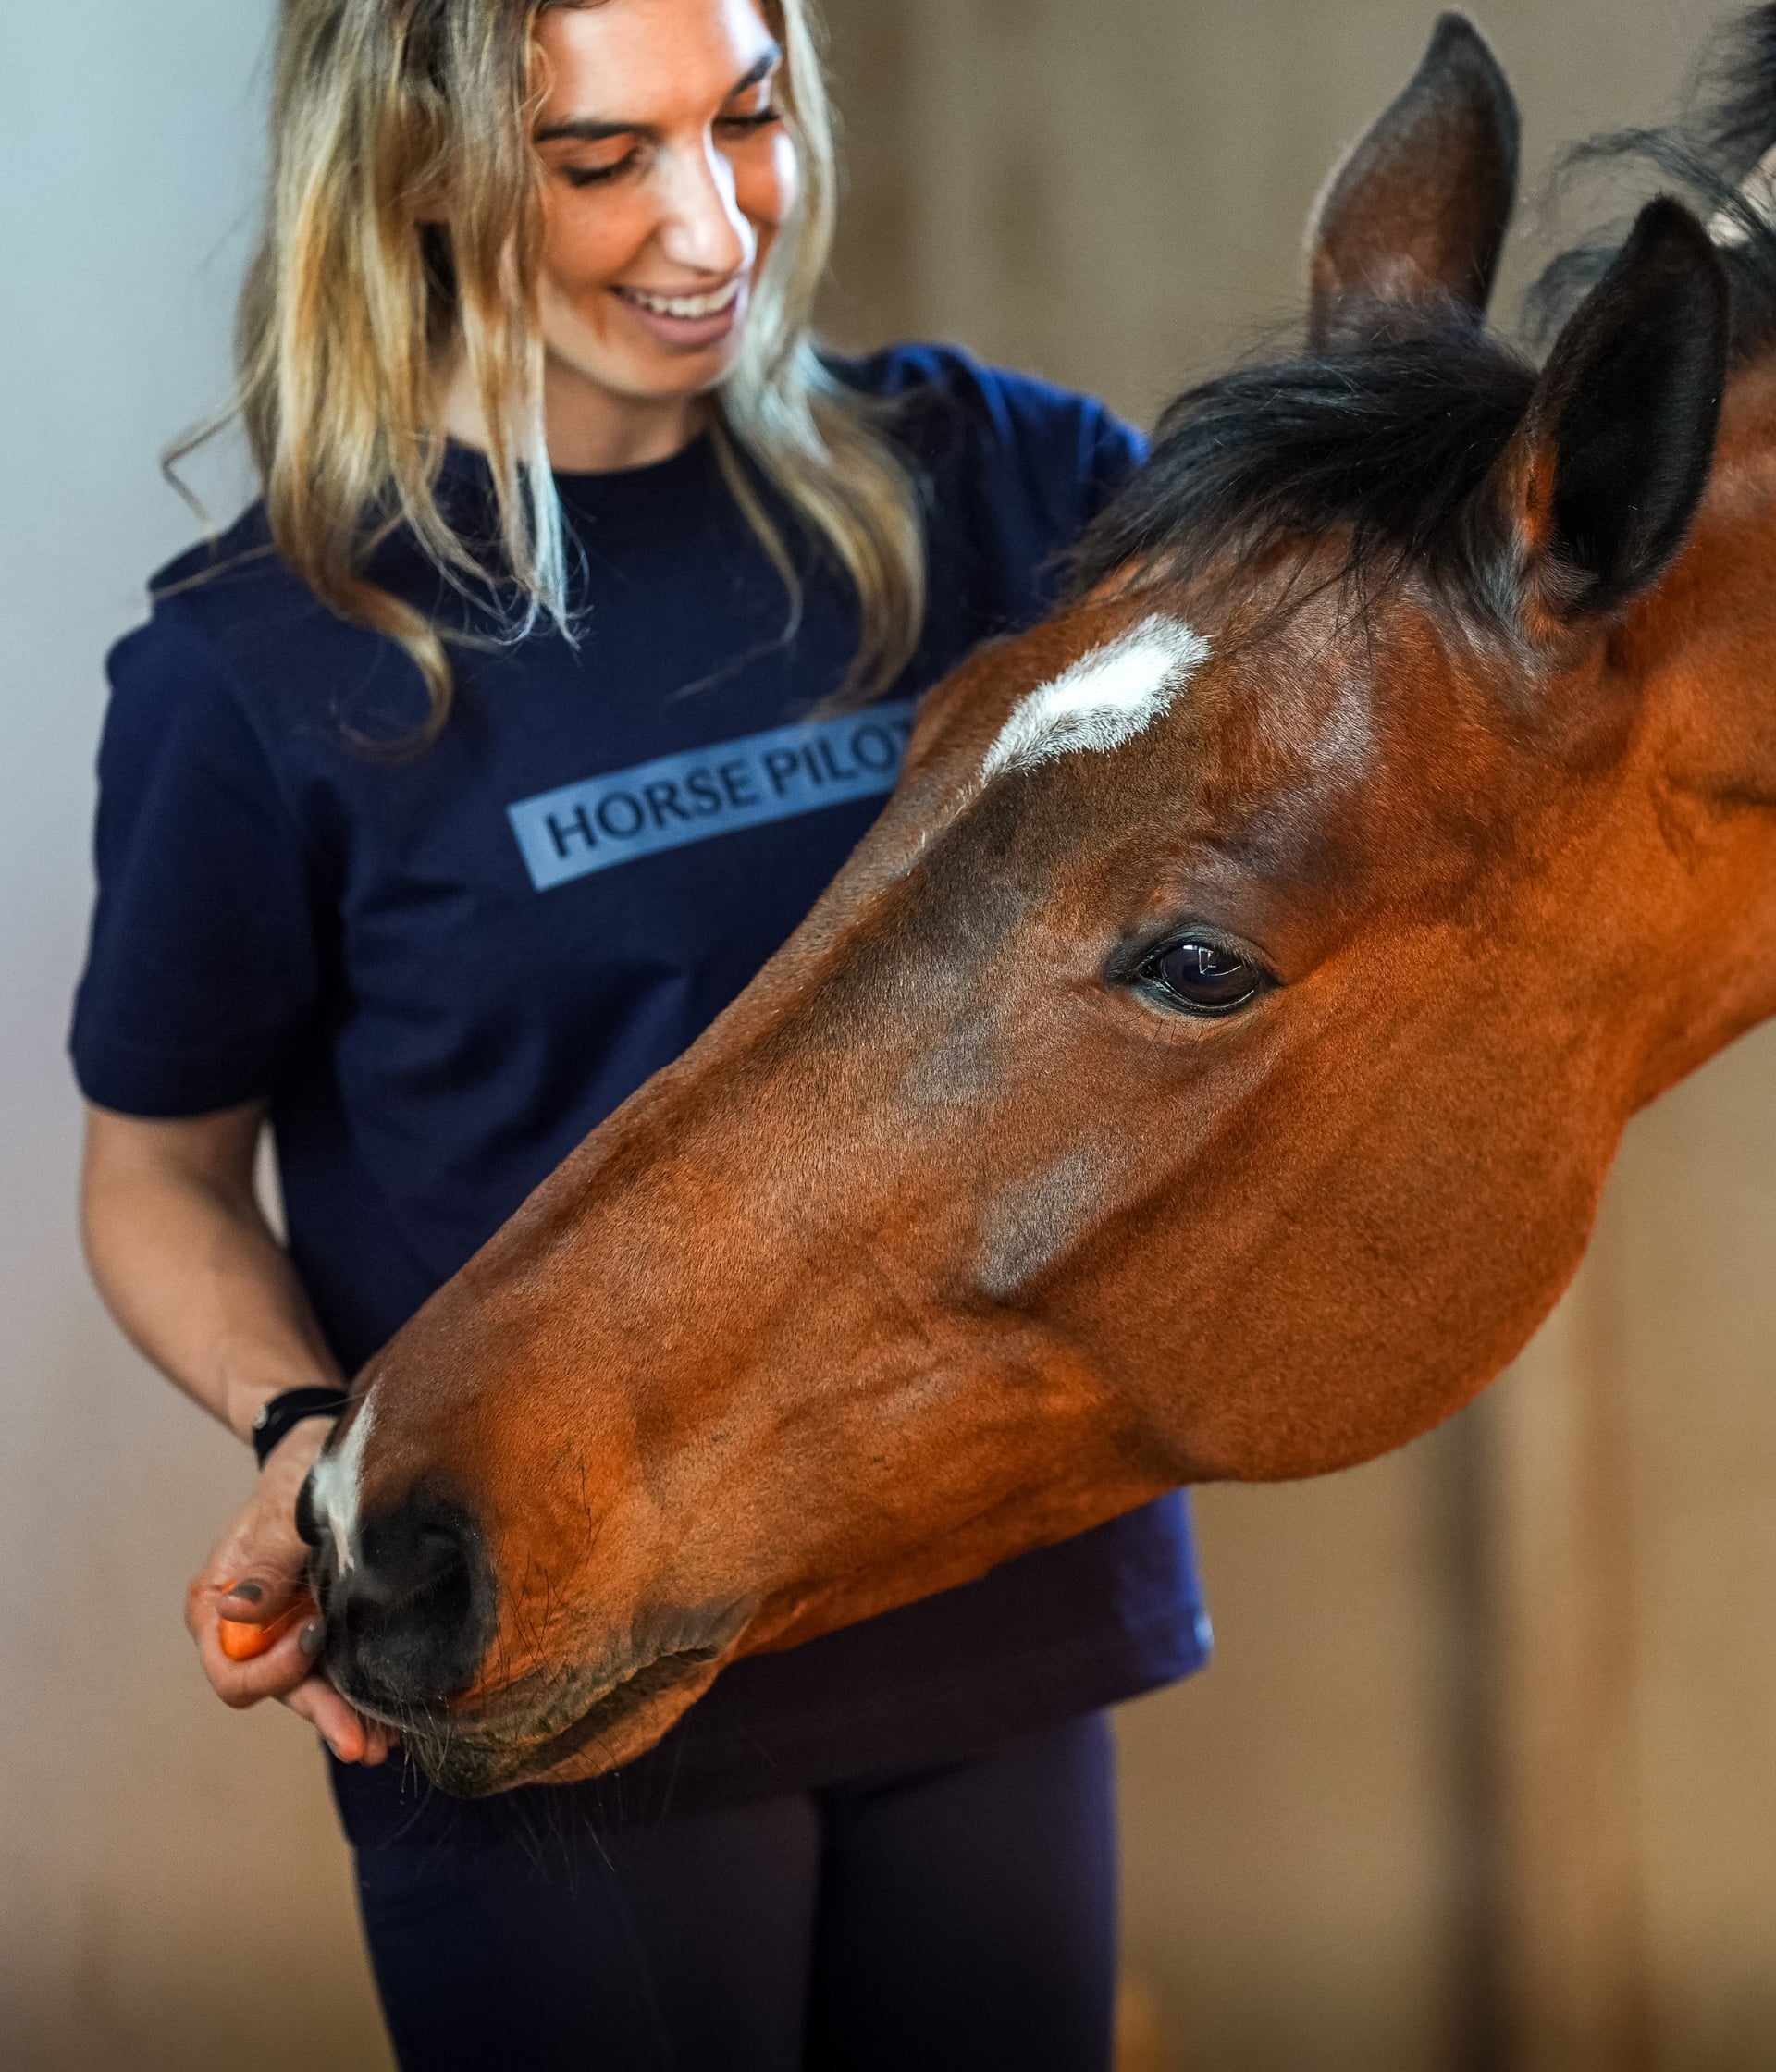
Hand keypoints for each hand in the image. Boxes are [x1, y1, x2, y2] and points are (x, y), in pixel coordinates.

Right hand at [186, 1416, 397, 1765]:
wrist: (334, 1453)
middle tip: (360, 1743)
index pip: (231, 1667)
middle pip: (280, 1688)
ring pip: (316, 1689)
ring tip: (384, 1744)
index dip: (271, 1669)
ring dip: (349, 1717)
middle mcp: (252, 1631)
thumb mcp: (283, 1509)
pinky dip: (366, 1695)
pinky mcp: (332, 1629)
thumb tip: (240, 1611)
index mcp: (219, 1605)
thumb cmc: (299, 1473)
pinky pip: (344, 1671)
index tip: (314, 1640)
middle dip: (323, 1714)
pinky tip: (394, 1718)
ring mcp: (291, 1633)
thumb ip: (266, 1564)